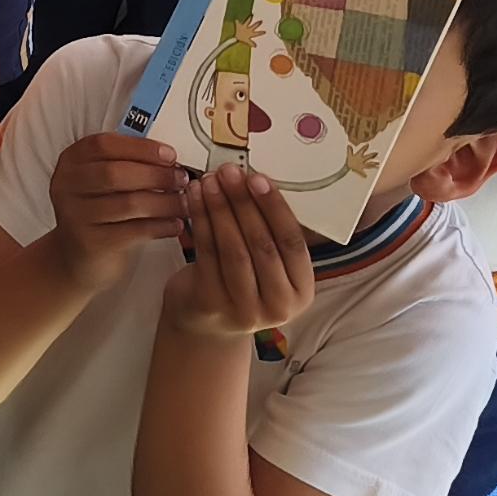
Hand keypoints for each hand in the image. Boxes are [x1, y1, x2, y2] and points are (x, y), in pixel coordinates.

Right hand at [45, 129, 190, 287]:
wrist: (77, 258)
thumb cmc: (99, 213)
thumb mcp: (100, 182)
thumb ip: (125, 164)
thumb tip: (170, 159)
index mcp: (71, 162)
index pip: (104, 145)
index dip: (141, 148)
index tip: (170, 155)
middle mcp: (66, 185)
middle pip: (115, 173)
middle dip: (156, 175)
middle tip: (181, 179)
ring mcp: (76, 215)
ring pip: (128, 203)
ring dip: (164, 202)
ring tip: (184, 203)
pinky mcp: (91, 242)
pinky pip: (134, 231)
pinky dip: (160, 226)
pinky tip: (175, 225)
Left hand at [163, 169, 316, 339]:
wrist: (208, 323)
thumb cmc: (243, 281)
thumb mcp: (269, 266)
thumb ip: (271, 233)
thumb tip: (257, 178)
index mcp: (301, 291)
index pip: (292, 243)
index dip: (275, 209)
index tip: (258, 178)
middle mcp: (278, 306)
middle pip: (261, 245)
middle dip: (244, 203)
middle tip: (230, 172)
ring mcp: (244, 309)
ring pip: (232, 249)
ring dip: (220, 209)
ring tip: (210, 180)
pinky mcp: (211, 304)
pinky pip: (206, 254)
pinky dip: (200, 221)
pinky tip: (195, 198)